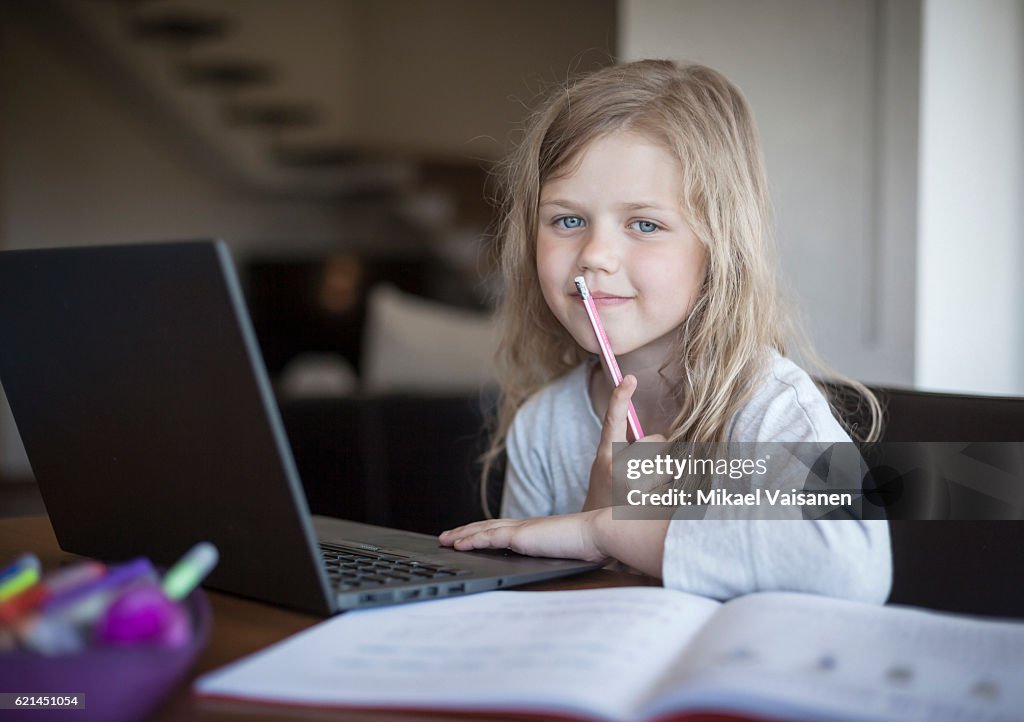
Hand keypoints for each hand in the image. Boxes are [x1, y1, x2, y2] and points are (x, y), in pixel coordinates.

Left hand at [438, 509, 611, 563]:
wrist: (600, 533)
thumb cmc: (594, 544)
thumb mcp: (572, 551)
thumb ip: (561, 555)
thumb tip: (564, 562)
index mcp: (537, 531)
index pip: (504, 529)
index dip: (485, 531)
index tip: (471, 537)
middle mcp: (526, 526)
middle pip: (487, 526)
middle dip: (465, 532)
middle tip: (446, 537)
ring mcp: (522, 529)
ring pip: (482, 530)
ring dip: (461, 535)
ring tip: (444, 541)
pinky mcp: (520, 536)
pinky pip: (488, 538)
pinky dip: (470, 541)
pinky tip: (457, 545)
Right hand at [583, 375, 665, 510]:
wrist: (596, 530)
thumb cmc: (608, 491)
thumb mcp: (605, 464)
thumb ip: (625, 446)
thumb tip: (662, 437)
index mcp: (605, 454)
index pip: (612, 420)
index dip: (620, 397)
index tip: (629, 377)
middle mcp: (615, 468)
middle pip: (657, 442)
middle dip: (660, 452)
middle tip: (647, 471)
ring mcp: (631, 487)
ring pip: (670, 462)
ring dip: (669, 472)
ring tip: (652, 490)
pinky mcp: (647, 504)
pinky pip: (676, 483)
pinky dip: (676, 489)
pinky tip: (663, 502)